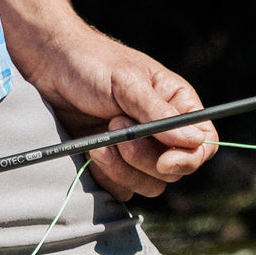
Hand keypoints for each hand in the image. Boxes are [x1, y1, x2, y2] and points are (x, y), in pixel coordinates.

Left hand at [31, 27, 217, 200]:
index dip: (189, 158)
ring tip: (99, 140)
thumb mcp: (127, 83)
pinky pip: (121, 189)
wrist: (51, 69)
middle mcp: (163, 133)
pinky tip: (91, 151)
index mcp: (177, 106)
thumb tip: (194, 141)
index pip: (204, 144)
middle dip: (143, 158)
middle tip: (115, 127)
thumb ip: (159, 114)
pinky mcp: (113, 166)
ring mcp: (138, 152)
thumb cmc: (93, 65)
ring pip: (149, 185)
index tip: (164, 160)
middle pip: (174, 171)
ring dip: (123, 169)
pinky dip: (107, 177)